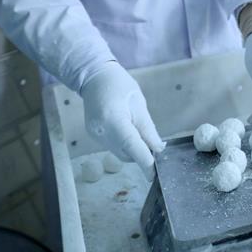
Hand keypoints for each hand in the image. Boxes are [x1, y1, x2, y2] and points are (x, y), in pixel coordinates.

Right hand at [80, 61, 164, 177]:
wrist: (94, 77)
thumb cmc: (119, 85)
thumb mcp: (139, 103)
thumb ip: (148, 128)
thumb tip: (158, 148)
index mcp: (113, 118)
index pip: (131, 145)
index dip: (144, 161)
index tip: (154, 174)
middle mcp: (101, 130)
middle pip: (126, 153)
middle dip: (142, 153)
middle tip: (156, 146)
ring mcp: (95, 135)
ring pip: (119, 153)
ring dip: (133, 149)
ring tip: (139, 131)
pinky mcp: (93, 136)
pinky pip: (113, 147)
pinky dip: (124, 144)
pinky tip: (127, 130)